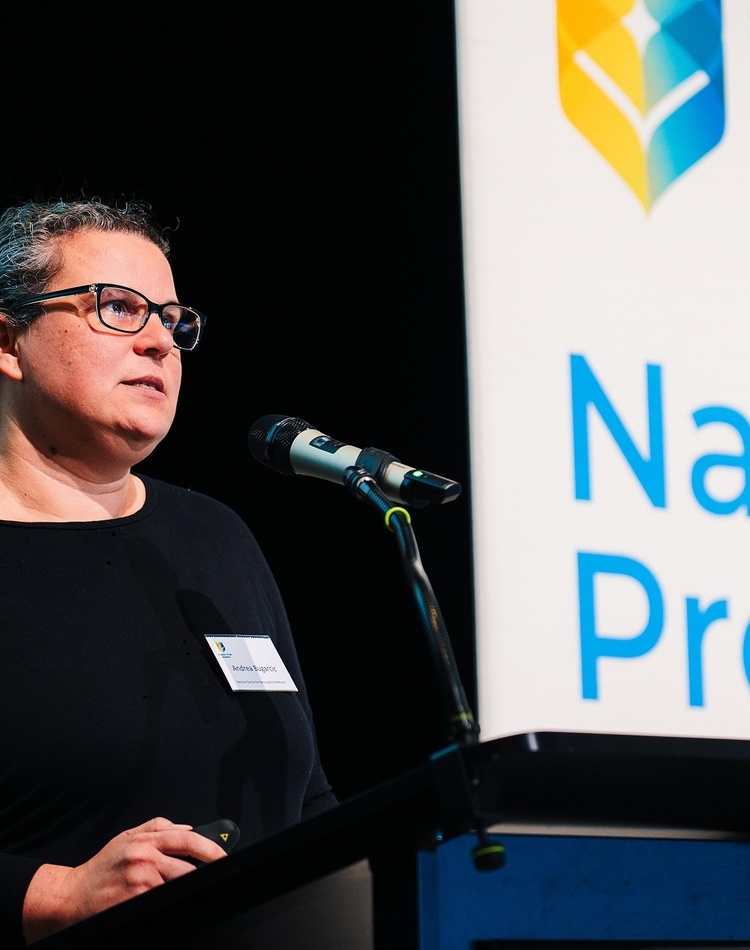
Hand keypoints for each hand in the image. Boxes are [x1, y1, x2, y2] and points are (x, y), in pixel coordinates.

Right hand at [22, 817, 227, 942]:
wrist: (72, 896)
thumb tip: (188, 827)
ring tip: (192, 890)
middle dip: (205, 873)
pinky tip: (173, 902)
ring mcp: (140, 883)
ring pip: (179, 886)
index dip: (211, 848)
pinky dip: (173, 901)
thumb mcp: (127, 837)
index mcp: (144, 841)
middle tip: (215, 877)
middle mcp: (144, 859)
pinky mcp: (136, 903)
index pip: (187, 839)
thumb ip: (158, 827)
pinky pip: (164, 902)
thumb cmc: (102, 867)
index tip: (224, 856)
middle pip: (188, 866)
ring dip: (189, 888)